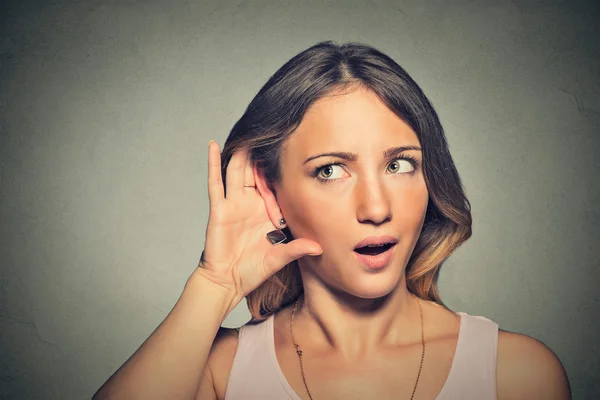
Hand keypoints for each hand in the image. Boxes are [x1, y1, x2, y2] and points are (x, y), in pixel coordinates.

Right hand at [193, 140, 321, 309]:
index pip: (275, 184)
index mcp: (265, 211)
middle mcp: (249, 203)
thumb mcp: (278, 257)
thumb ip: (296, 249)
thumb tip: (319, 247)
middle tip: (273, 129)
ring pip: (237, 170)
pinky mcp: (219, 209)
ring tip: (249, 130)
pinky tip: (213, 146)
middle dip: (263, 154)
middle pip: (256, 172)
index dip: (282, 168)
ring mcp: (233, 204)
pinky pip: (215, 183)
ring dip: (242, 152)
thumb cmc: (251, 270)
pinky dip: (213, 164)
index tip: (293, 146)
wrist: (227, 282)